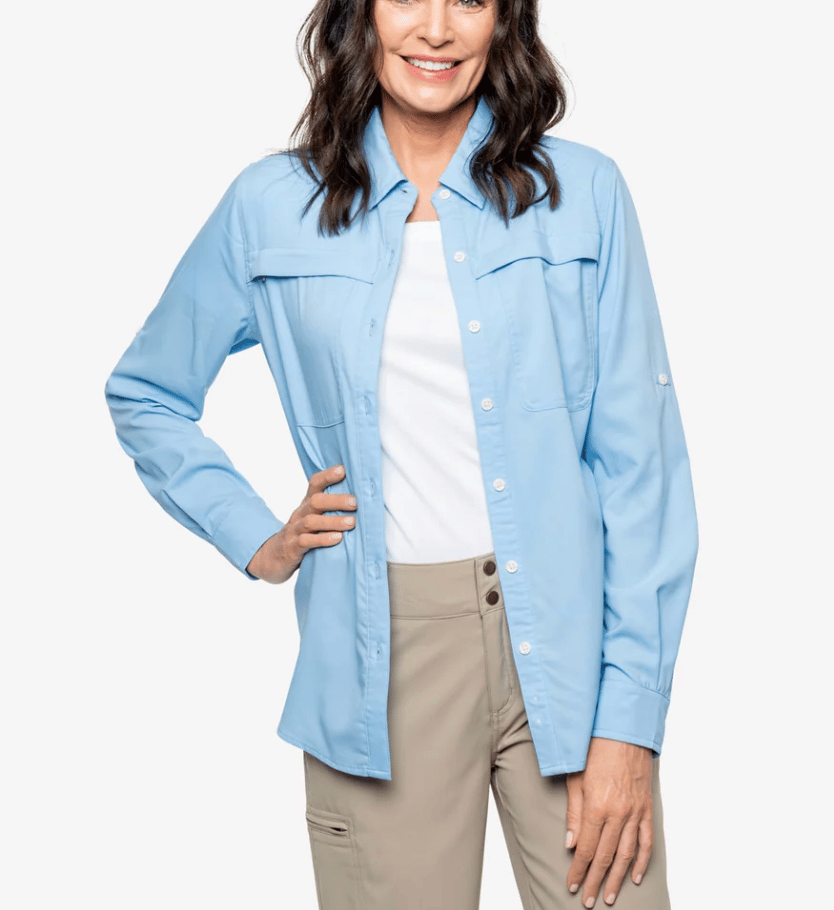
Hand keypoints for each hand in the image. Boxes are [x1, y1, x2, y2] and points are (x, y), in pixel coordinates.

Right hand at [245, 464, 356, 583]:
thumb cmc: (302, 535)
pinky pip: (306, 542)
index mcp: (307, 504)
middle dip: (336, 500)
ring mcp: (295, 530)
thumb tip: (362, 501)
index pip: (315, 484)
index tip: (343, 470)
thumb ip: (330, 510)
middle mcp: (300, 514)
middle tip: (354, 503)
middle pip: (315, 501)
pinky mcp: (293, 548)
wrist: (273, 557)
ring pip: (311, 521)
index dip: (327, 476)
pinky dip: (322, 539)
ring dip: (333, 521)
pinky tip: (337, 539)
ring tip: (351, 522)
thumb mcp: (313, 519)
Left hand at [564, 737, 653, 906]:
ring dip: (616, 877)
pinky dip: (641, 860)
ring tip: (609, 895)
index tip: (572, 884)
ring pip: (626, 853)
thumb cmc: (595, 749)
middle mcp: (618, 813)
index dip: (578, 869)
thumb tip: (571, 844)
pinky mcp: (646, 808)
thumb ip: (574, 813)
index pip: (585, 847)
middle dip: (595, 880)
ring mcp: (634, 812)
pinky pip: (645, 840)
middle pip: (604, 855)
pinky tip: (634, 875)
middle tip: (588, 899)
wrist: (623, 730)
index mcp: (597, 806)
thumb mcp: (575, 778)